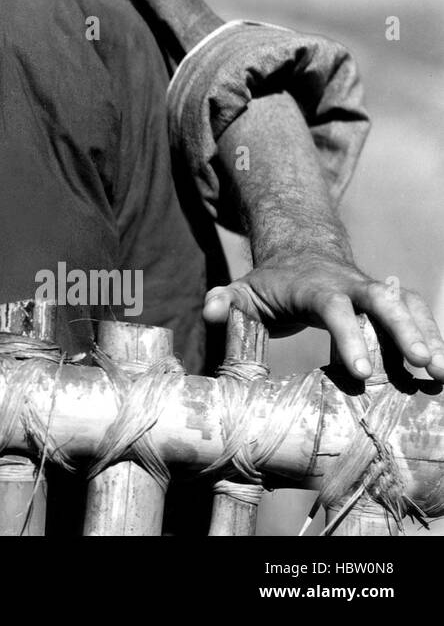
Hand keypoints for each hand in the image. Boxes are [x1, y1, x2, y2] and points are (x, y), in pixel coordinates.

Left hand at [203, 258, 443, 382]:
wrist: (301, 255)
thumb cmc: (270, 284)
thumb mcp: (242, 290)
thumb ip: (224, 301)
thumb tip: (209, 312)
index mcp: (314, 287)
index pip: (333, 308)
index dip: (348, 336)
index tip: (360, 371)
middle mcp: (350, 285)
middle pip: (383, 300)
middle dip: (404, 329)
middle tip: (424, 363)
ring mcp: (373, 291)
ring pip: (408, 304)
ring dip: (429, 334)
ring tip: (443, 373)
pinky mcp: (391, 301)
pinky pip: (418, 313)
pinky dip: (434, 335)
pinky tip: (442, 369)